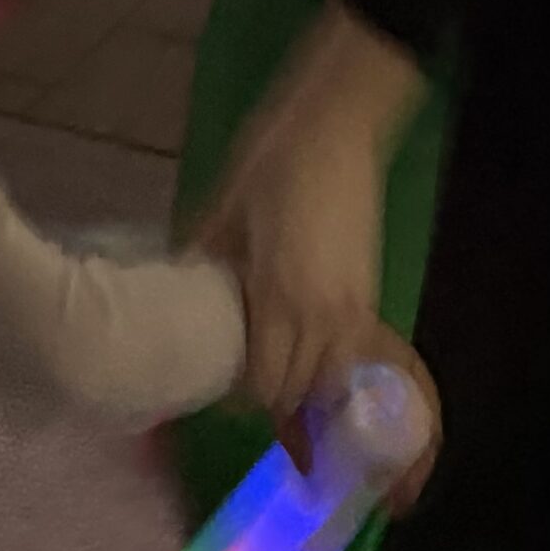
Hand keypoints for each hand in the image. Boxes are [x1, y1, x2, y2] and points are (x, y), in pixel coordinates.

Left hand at [195, 1, 429, 450]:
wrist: (333, 127)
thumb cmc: (268, 165)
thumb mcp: (219, 218)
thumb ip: (204, 269)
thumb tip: (179, 302)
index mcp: (282, 299)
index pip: (266, 386)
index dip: (241, 403)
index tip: (216, 397)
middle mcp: (325, 316)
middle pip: (302, 394)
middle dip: (277, 414)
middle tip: (246, 411)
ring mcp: (355, 307)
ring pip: (336, 384)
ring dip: (313, 404)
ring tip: (293, 423)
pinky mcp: (370, 293)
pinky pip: (356, 357)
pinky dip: (338, 378)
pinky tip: (319, 383)